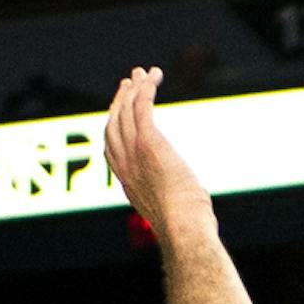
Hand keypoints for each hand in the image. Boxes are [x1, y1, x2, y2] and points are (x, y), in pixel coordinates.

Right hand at [103, 65, 214, 233]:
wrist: (183, 230)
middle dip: (122, 99)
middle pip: (114, 122)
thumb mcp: (173, 213)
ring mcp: (134, 152)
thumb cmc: (186, 229)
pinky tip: (154, 78)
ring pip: (127, 110)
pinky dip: (146, 90)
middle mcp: (124, 163)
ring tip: (144, 73)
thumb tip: (192, 204)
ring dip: (135, 88)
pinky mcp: (148, 143)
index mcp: (126, 181)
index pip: (112, 145)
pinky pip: (142, 107)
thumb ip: (172, 201)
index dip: (115, 123)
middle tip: (130, 82)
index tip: (122, 108)